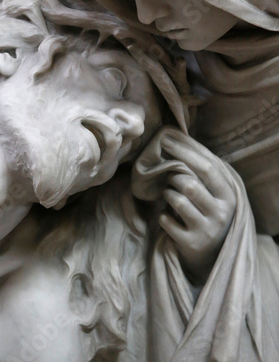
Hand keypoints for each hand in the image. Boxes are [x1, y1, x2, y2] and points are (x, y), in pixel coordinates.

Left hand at [136, 127, 236, 285]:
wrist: (210, 254)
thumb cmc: (206, 213)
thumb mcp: (212, 193)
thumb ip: (200, 171)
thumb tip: (175, 136)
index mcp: (228, 195)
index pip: (208, 167)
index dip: (185, 152)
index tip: (165, 140)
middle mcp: (221, 212)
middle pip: (191, 184)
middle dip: (173, 174)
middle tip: (166, 173)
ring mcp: (207, 229)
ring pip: (178, 200)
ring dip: (167, 193)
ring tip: (168, 194)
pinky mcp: (191, 243)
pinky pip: (167, 220)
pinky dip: (162, 214)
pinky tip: (167, 215)